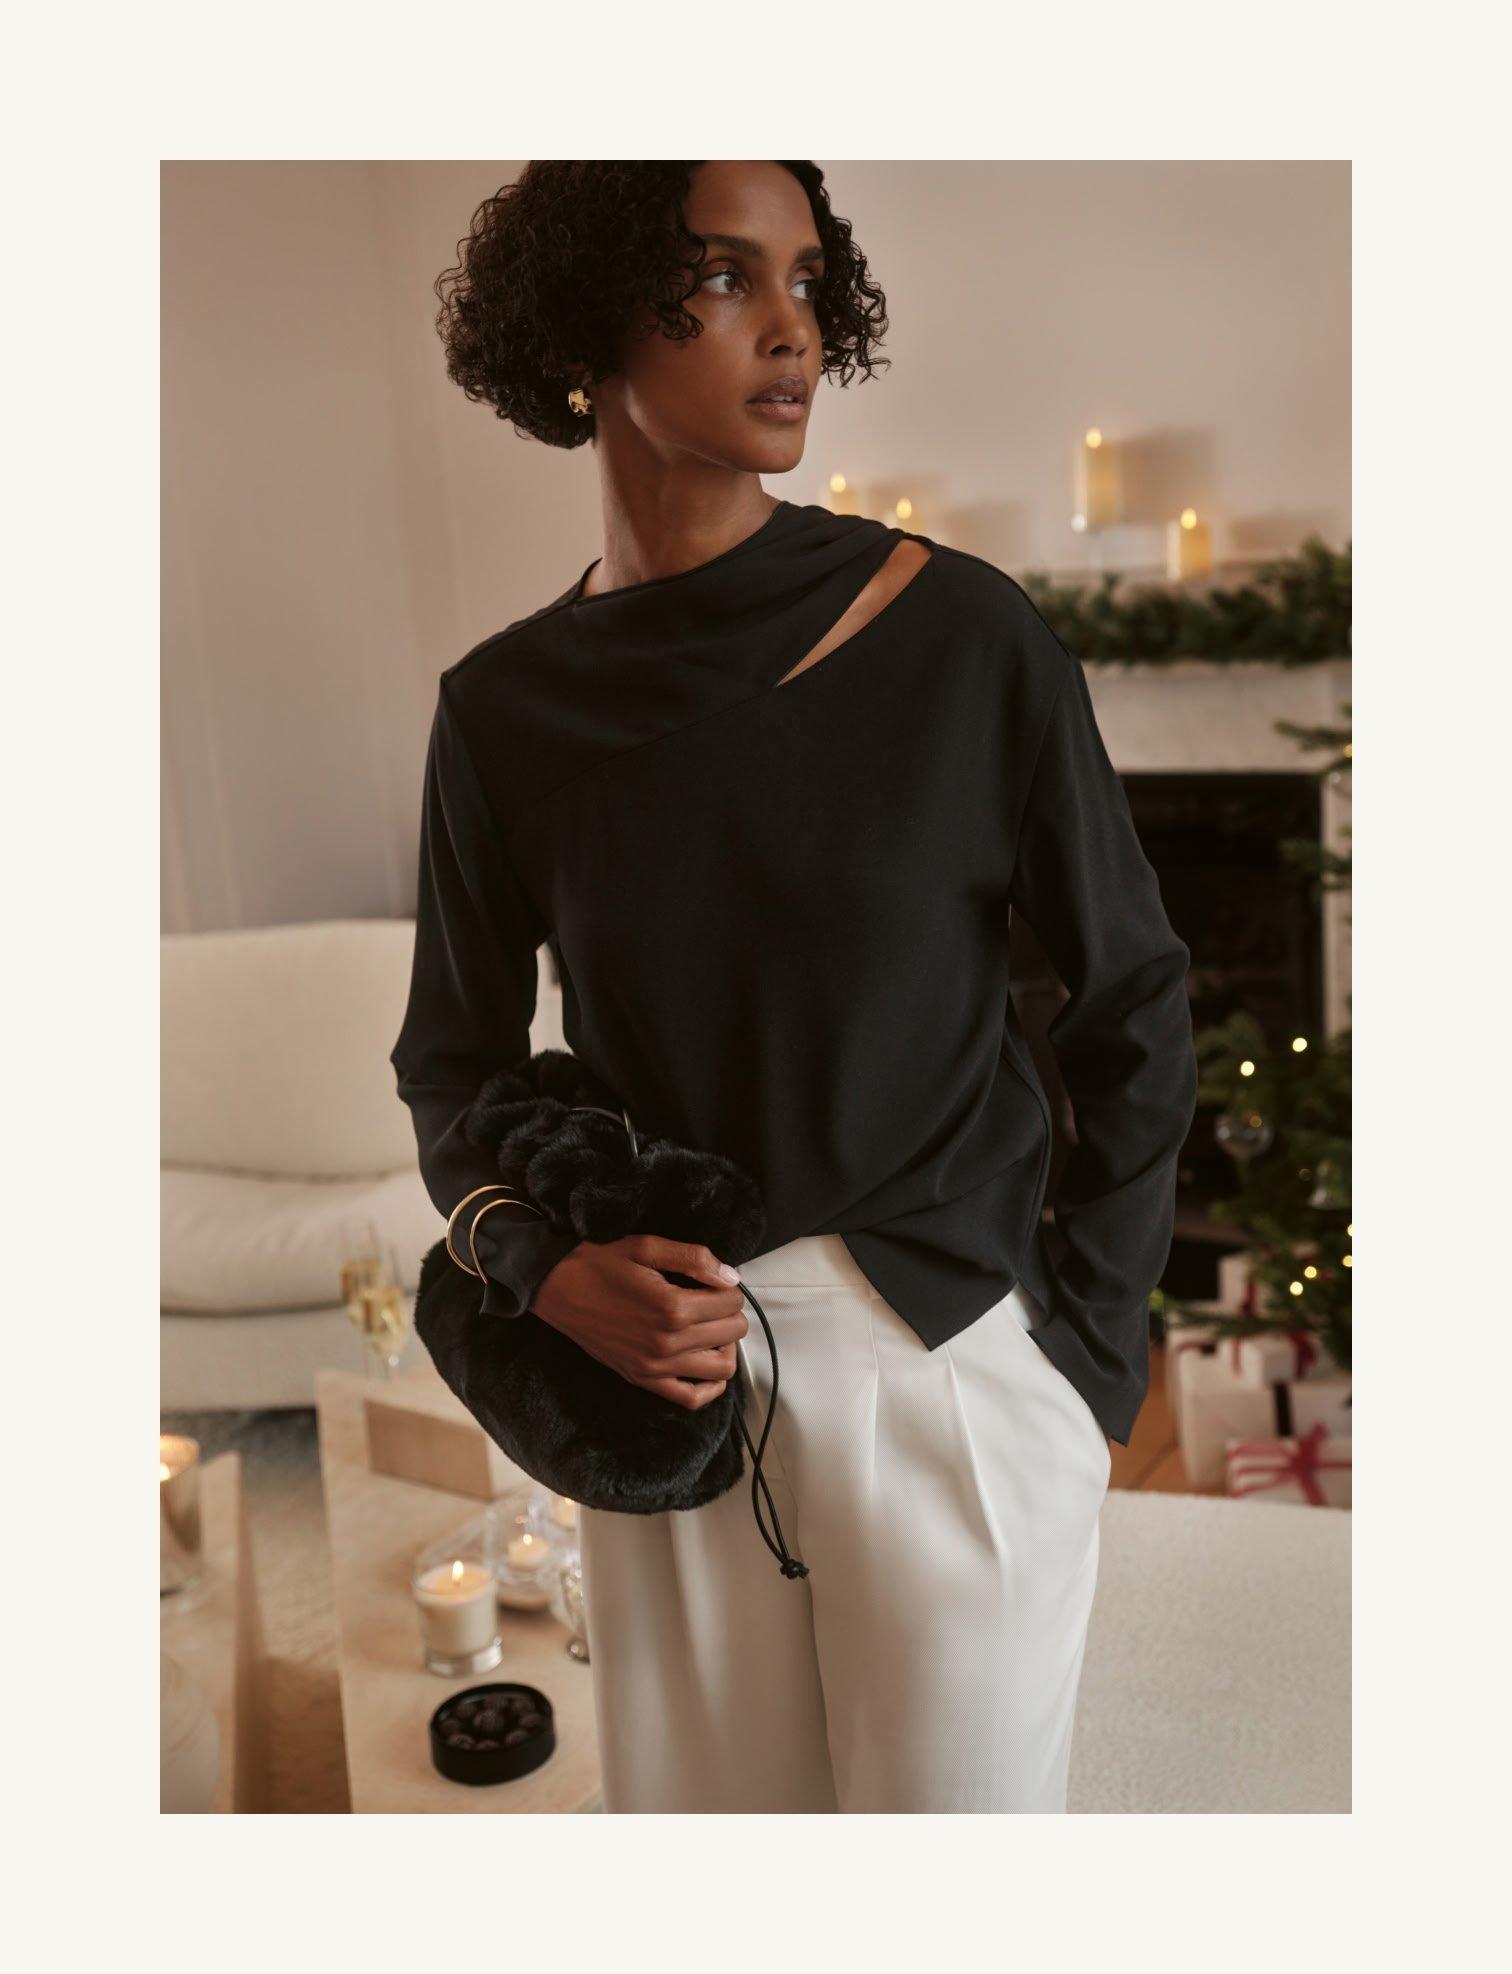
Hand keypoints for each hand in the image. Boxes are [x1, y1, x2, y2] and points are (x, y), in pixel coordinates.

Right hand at [533, 1234, 749, 1410]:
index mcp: (672, 1307)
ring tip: (711, 1328)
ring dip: (726, 1346)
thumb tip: (731, 1277)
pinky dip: (710, 1386)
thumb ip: (694, 1258)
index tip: (715, 1281)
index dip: (729, 1288)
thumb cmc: (600, 1263)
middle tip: (713, 1300)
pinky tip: (707, 1364)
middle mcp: (667, 1343)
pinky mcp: (642, 1379)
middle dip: (730, 1313)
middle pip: (731, 1333)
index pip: (731, 1302)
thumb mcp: (646, 1247)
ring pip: (722, 1368)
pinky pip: (691, 1398)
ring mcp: (655, 1367)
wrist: (557, 1288)